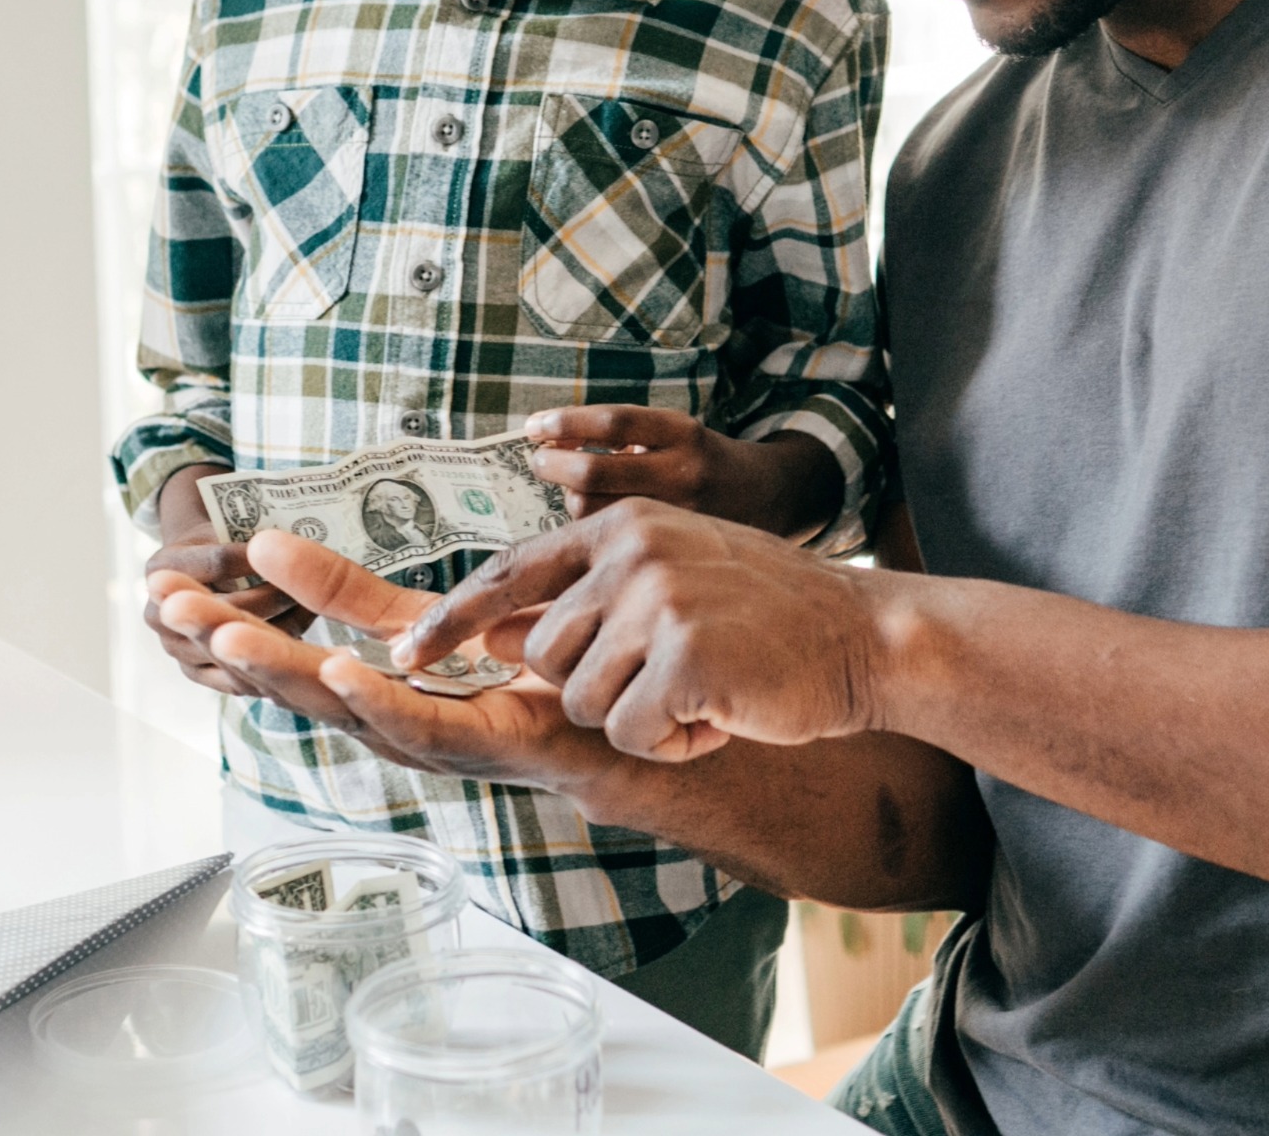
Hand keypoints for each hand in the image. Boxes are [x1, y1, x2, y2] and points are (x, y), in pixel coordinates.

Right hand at [141, 465, 309, 695]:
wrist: (198, 571)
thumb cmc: (219, 541)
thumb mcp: (225, 525)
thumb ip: (249, 536)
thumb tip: (296, 543)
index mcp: (163, 568)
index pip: (219, 561)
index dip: (263, 558)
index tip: (298, 552)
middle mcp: (159, 611)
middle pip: (228, 608)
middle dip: (276, 597)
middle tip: (316, 591)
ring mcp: (174, 646)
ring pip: (233, 646)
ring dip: (279, 632)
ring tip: (315, 617)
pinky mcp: (194, 672)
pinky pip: (235, 680)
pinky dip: (269, 667)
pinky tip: (303, 655)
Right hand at [147, 532, 620, 794]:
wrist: (606, 718)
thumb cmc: (521, 669)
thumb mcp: (418, 616)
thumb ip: (344, 590)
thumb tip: (268, 539)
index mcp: (362, 684)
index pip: (275, 650)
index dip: (218, 619)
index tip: (162, 586)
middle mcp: (380, 717)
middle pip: (286, 682)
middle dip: (223, 641)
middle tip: (165, 603)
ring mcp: (423, 737)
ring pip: (336, 705)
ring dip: (280, 671)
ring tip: (226, 634)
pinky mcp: (475, 744)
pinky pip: (417, 722)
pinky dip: (375, 699)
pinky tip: (339, 671)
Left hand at [395, 499, 886, 762]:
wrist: (866, 636)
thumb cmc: (768, 615)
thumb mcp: (672, 575)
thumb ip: (590, 596)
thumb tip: (497, 633)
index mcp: (621, 526)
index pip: (509, 572)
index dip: (451, 620)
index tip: (402, 654)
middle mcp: (629, 553)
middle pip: (542, 658)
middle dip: (597, 687)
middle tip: (674, 678)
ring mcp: (657, 603)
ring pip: (581, 704)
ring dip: (638, 719)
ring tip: (703, 693)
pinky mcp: (683, 660)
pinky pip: (628, 735)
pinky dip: (672, 742)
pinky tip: (721, 716)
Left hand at [525, 406, 838, 534]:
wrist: (770, 498)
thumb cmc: (704, 462)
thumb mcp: (674, 434)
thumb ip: (622, 439)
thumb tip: (549, 441)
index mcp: (682, 434)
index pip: (612, 422)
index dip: (565, 422)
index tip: (534, 425)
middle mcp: (683, 474)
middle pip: (593, 473)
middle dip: (554, 465)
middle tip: (539, 459)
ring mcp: (678, 518)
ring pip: (595, 514)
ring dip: (569, 502)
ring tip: (571, 492)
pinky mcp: (674, 551)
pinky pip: (611, 544)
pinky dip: (589, 530)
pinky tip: (588, 522)